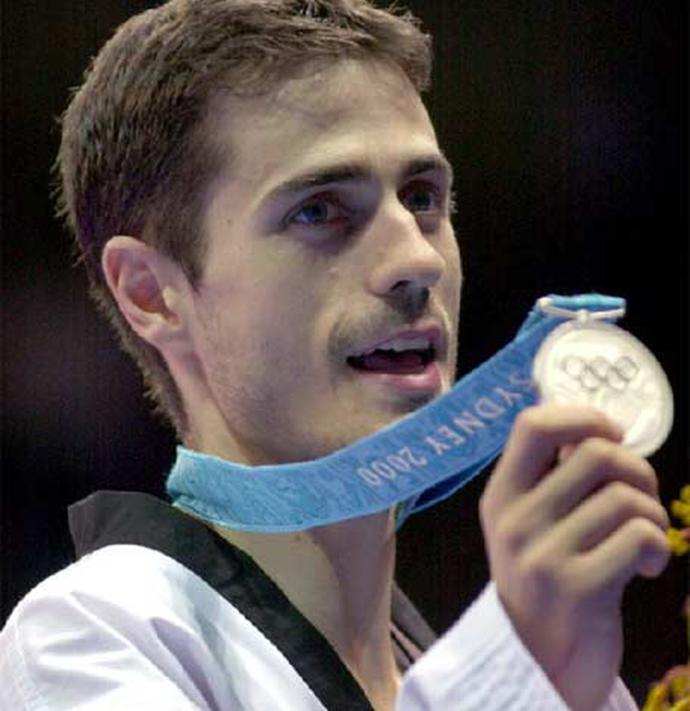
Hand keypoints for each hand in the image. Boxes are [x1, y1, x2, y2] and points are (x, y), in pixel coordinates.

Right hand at [480, 405, 670, 710]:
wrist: (536, 659)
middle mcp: (515, 519)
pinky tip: (648, 567)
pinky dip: (658, 547)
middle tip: (639, 496)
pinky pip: (640, 536)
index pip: (533, 426)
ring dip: (652, 514)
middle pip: (596, 454)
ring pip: (625, 497)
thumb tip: (596, 429)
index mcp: (501, 495)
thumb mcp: (529, 525)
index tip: (611, 434)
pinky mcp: (578, 588)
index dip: (583, 417)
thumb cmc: (542, 580)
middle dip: (637, 469)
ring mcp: (543, 554)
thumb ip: (551, 479)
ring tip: (645, 538)